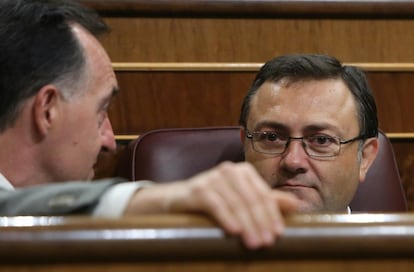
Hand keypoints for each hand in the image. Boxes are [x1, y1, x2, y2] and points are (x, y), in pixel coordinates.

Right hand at [125, 161, 299, 248]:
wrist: (177, 200)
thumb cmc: (213, 201)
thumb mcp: (241, 200)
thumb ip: (267, 201)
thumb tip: (296, 205)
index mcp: (243, 171)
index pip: (263, 195)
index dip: (273, 215)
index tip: (278, 234)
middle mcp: (230, 170)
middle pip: (252, 199)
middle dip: (261, 222)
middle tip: (267, 243)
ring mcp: (213, 177)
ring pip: (236, 203)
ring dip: (247, 225)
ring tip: (254, 243)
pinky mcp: (198, 188)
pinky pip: (215, 204)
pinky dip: (226, 218)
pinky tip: (234, 231)